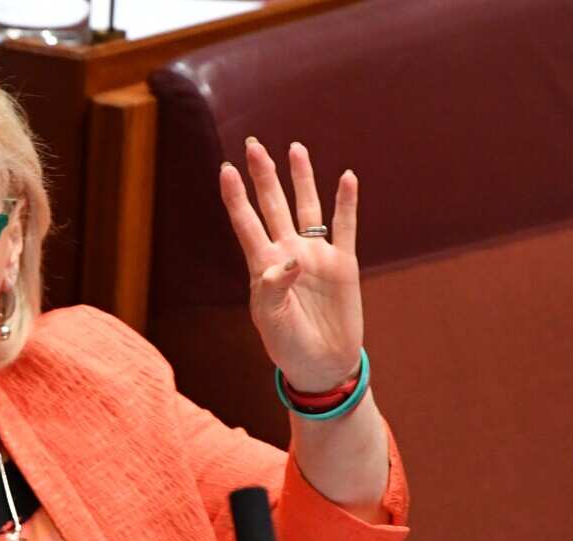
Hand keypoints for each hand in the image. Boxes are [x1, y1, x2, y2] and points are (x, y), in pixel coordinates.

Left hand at [219, 139, 362, 392]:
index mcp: (263, 265)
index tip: (226, 169)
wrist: (322, 363)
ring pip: (307, 208)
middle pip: (273, 205)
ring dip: (302, 179)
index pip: (246, 223)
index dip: (236, 197)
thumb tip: (290, 258)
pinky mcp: (343, 263)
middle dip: (264, 176)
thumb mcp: (272, 320)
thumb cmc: (288, 344)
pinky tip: (346, 178)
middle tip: (253, 145)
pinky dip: (346, 203)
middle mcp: (288, 252)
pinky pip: (344, 227)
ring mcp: (316, 255)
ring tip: (296, 148)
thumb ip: (274, 289)